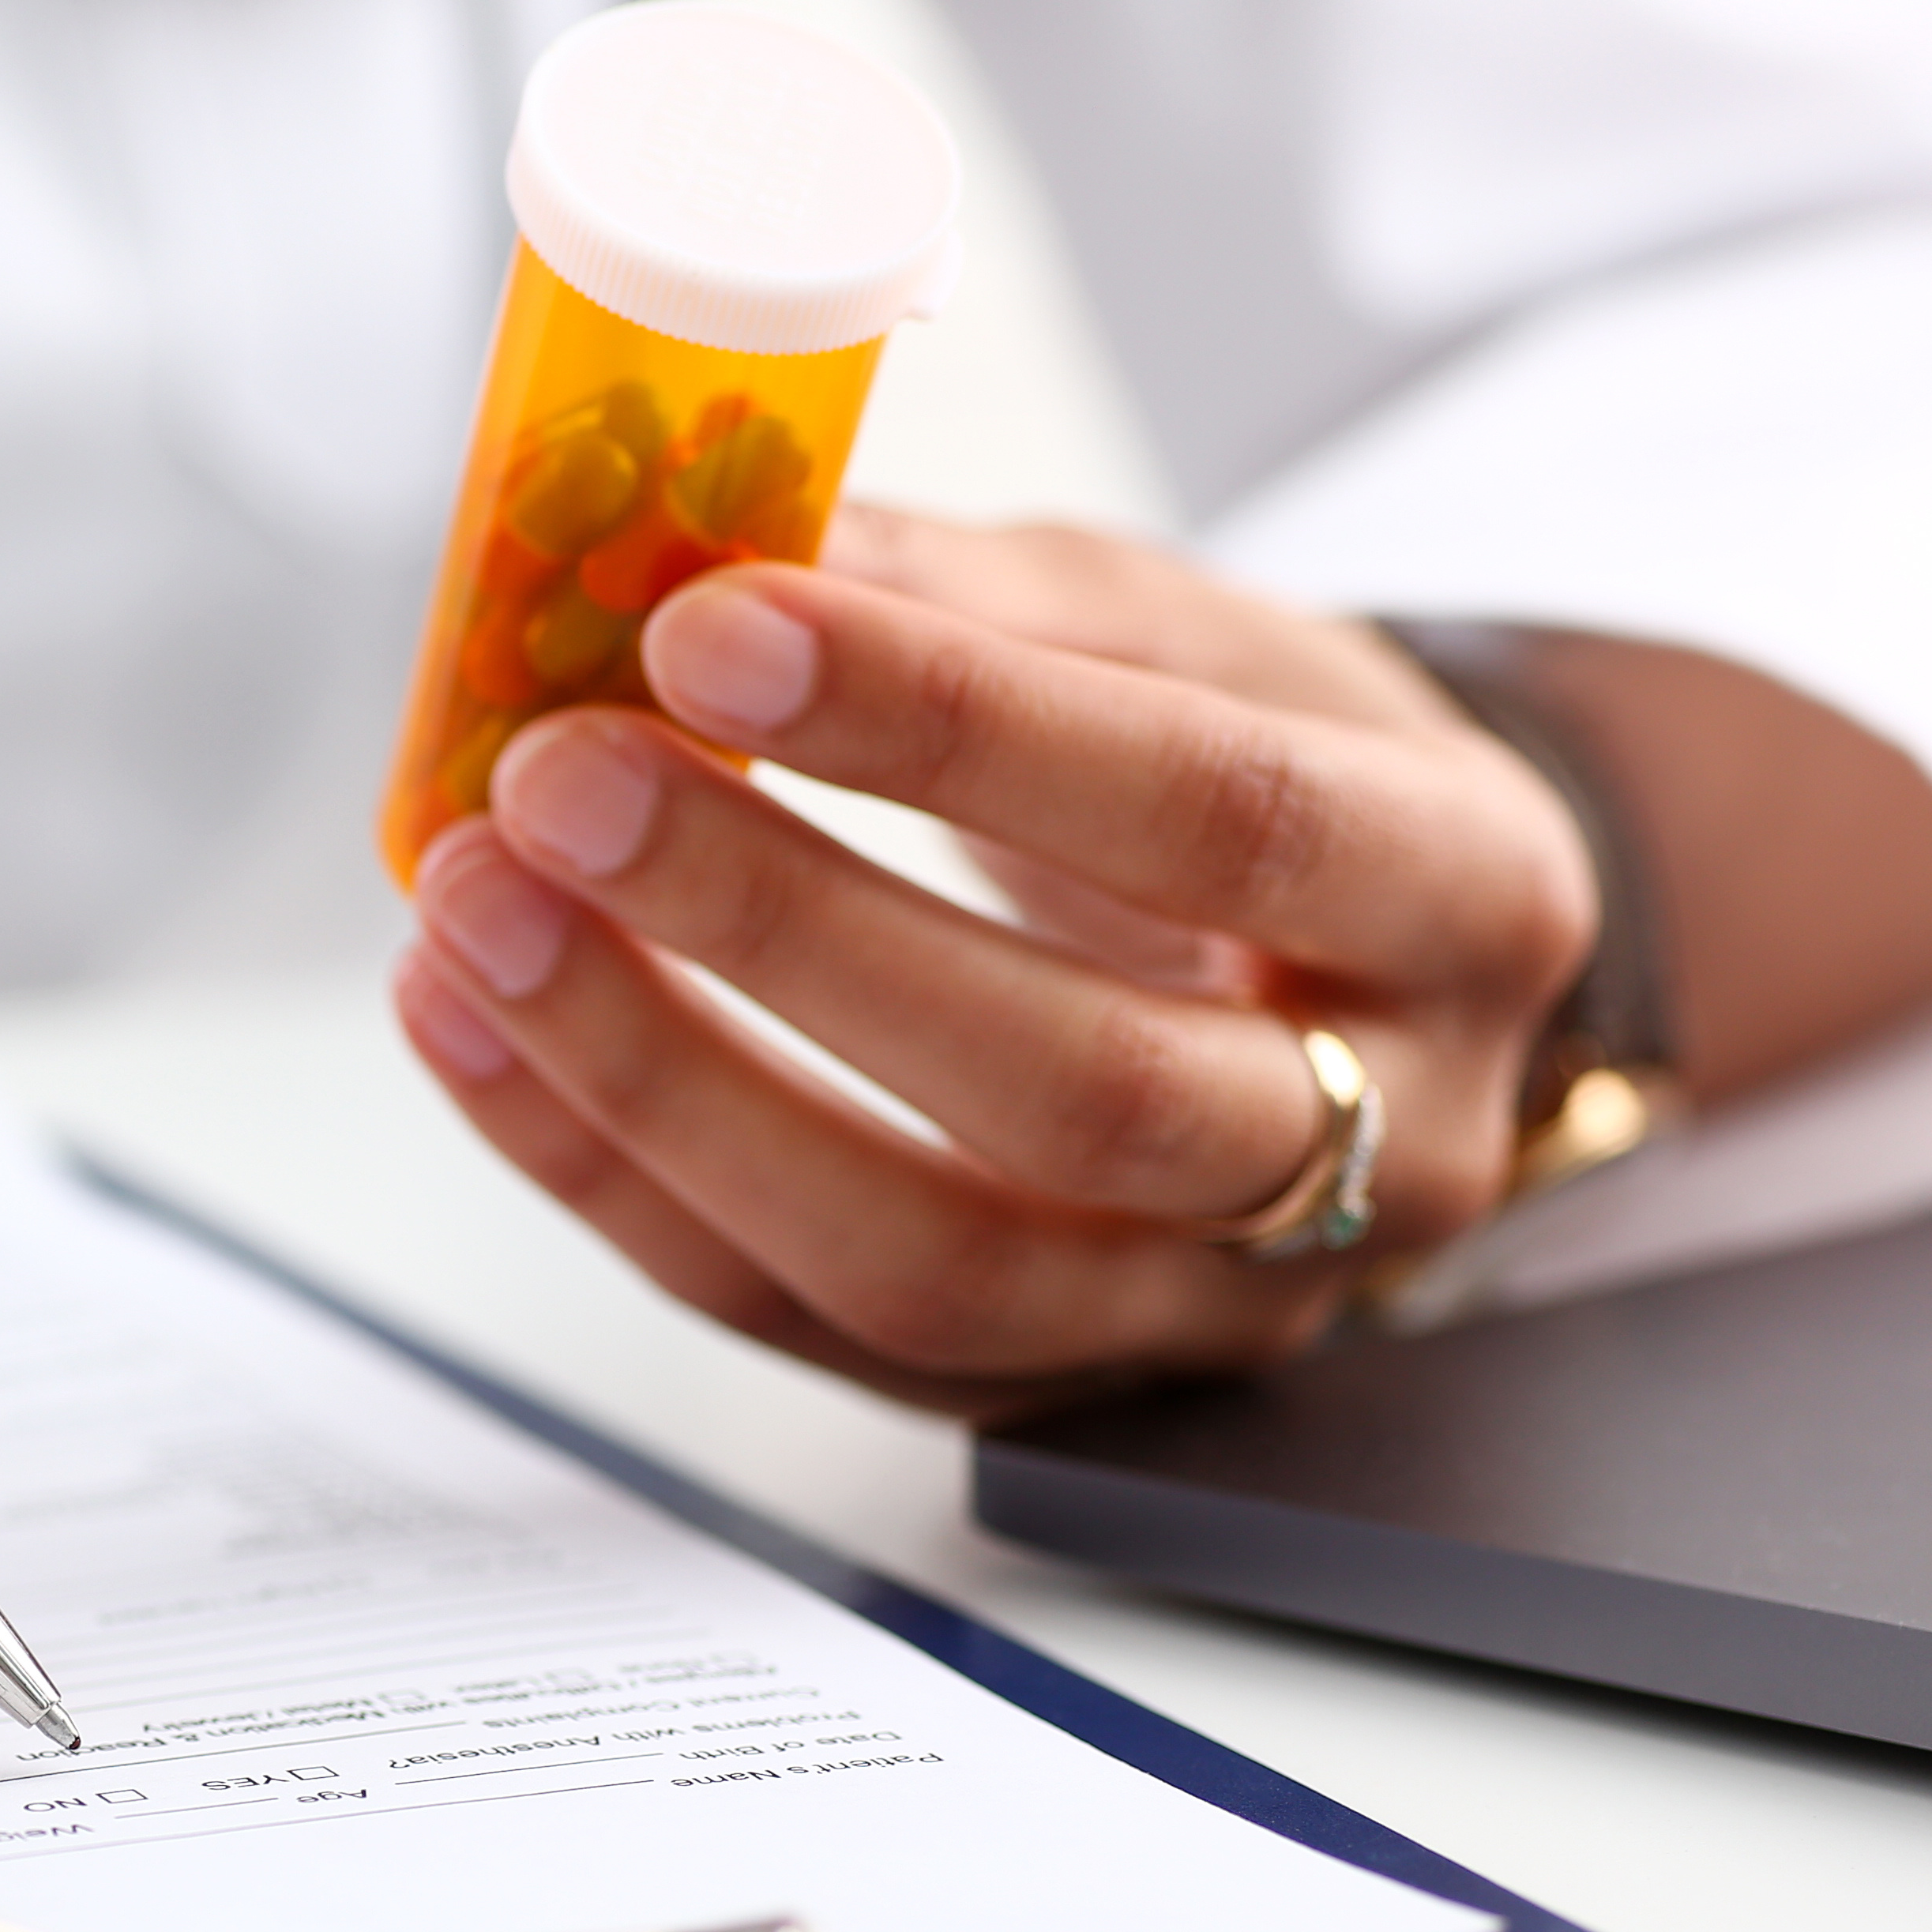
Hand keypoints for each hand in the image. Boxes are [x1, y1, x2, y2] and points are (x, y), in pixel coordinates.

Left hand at [389, 508, 1598, 1414]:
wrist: (1365, 986)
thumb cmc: (1263, 776)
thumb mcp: (1191, 633)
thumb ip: (974, 591)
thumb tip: (701, 539)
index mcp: (1463, 897)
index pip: (1218, 817)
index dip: (951, 727)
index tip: (710, 630)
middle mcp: (1382, 1143)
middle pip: (1074, 1086)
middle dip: (780, 929)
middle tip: (557, 781)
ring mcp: (1209, 1309)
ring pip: (921, 1258)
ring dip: (654, 1085)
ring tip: (473, 915)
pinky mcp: (1038, 1392)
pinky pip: (788, 1318)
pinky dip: (600, 1170)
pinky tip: (468, 1024)